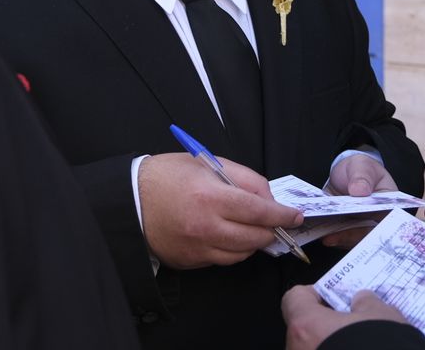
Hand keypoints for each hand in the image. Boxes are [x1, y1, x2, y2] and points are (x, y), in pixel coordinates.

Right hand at [139, 153, 301, 268]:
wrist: (130, 201)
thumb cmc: (167, 176)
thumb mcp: (207, 163)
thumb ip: (244, 178)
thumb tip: (269, 198)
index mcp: (210, 196)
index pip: (258, 211)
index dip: (281, 215)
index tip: (295, 216)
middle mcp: (205, 226)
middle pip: (254, 237)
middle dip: (270, 231)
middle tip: (275, 223)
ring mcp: (197, 248)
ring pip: (241, 254)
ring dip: (252, 242)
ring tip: (250, 228)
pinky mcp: (190, 261)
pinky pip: (222, 260)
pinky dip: (232, 250)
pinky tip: (228, 236)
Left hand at [282, 285, 409, 349]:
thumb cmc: (379, 347)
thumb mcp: (380, 315)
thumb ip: (365, 302)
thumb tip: (361, 300)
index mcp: (305, 326)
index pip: (294, 298)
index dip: (315, 294)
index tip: (334, 297)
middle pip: (303, 329)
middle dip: (325, 326)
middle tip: (351, 325)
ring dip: (330, 348)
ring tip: (359, 347)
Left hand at [322, 153, 396, 247]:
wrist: (345, 170)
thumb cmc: (360, 167)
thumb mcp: (362, 167)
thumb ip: (362, 177)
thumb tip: (360, 191)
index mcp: (388, 205)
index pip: (386, 222)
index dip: (377, 230)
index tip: (363, 231)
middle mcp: (375, 219)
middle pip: (368, 234)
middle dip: (352, 237)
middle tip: (335, 237)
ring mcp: (360, 225)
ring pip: (353, 238)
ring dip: (339, 238)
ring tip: (326, 237)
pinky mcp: (345, 227)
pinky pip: (339, 234)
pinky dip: (331, 234)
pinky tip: (321, 233)